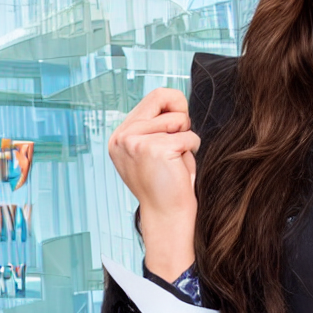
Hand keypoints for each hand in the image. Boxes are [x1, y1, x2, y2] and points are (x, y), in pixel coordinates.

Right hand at [109, 88, 199, 280]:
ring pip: (178, 119)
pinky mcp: (154, 149)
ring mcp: (135, 141)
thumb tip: (173, 97)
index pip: (153, 97)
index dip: (174, 107)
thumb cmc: (166, 185)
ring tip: (176, 161)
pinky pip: (188, 137)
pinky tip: (180, 169)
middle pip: (162, 96)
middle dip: (181, 116)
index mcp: (120, 136)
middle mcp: (122, 136)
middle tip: (180, 143)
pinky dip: (192, 151)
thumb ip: (155, 125)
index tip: (178, 127)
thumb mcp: (153, 149)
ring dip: (186, 139)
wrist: (167, 217)